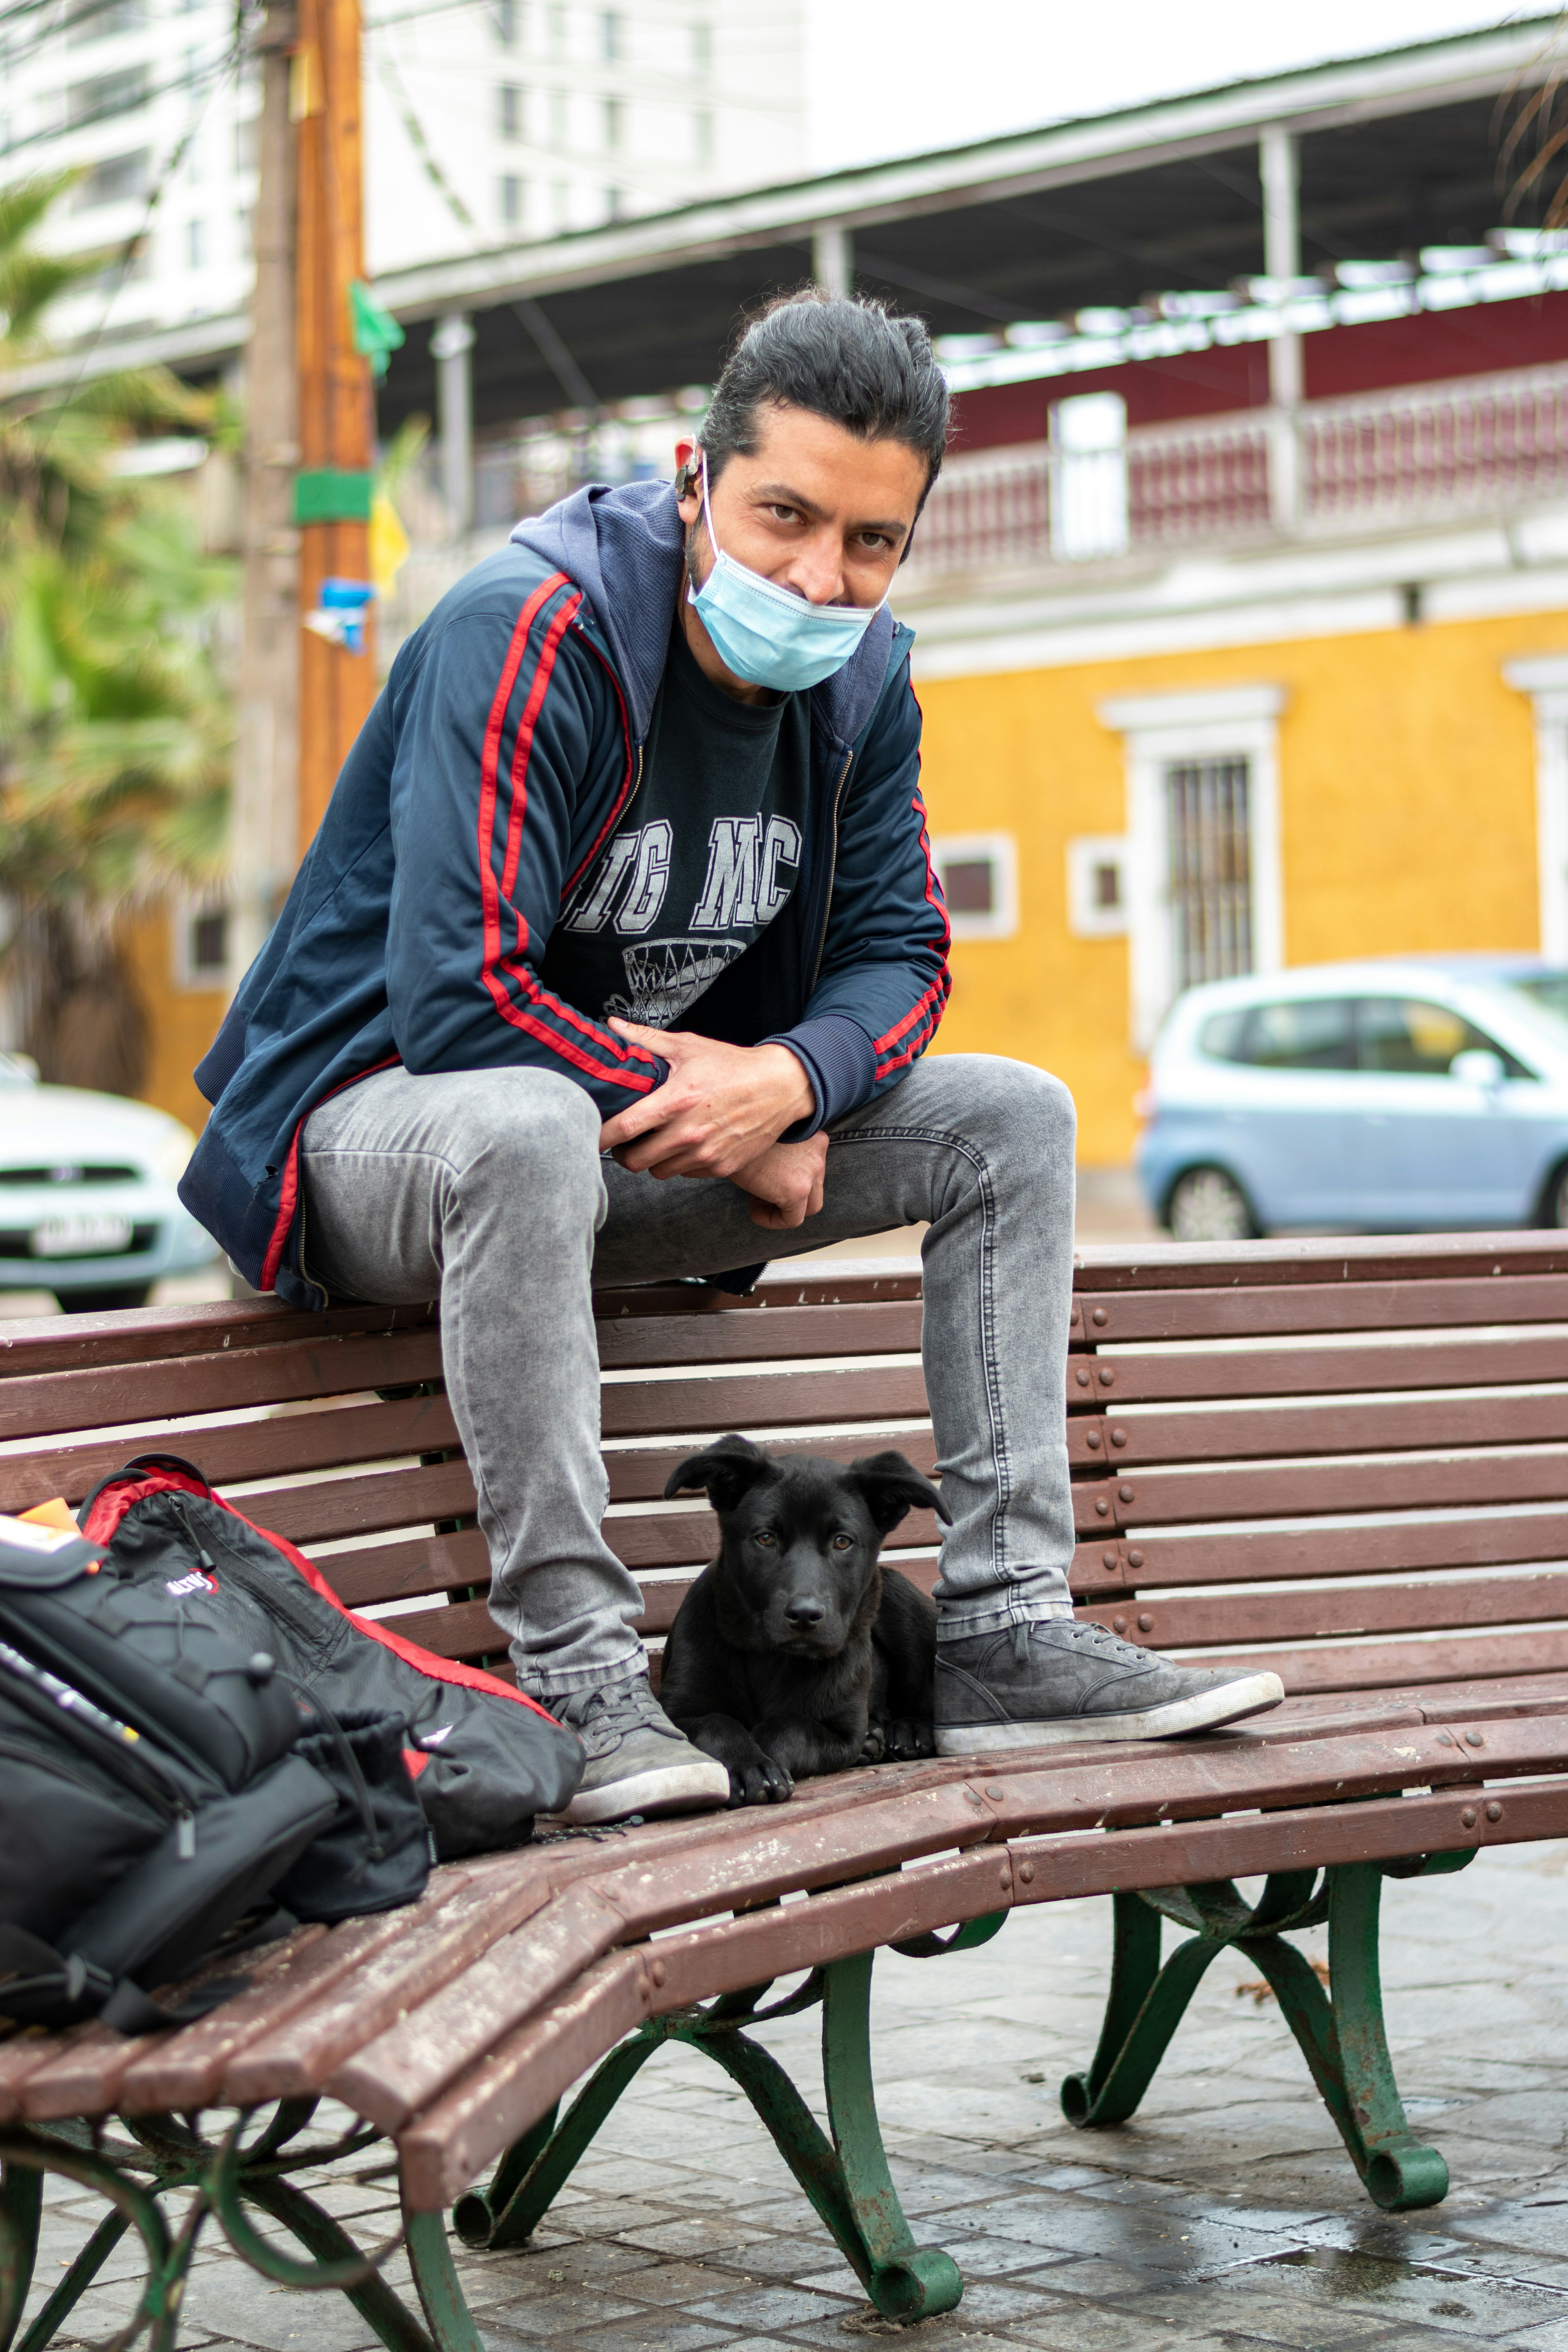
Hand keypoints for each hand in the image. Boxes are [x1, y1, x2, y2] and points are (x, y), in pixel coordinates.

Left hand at [599, 1023, 814, 1179]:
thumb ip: (647, 1040)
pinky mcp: (721, 1167)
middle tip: (625, 1139)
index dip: (600, 1136)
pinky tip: (684, 1144)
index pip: (624, 1128)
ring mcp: (706, 1153)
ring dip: (652, 1160)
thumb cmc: (733, 1066)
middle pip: (635, 1161)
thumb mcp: (690, 1047)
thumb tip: (612, 1027)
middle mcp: (690, 1132)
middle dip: (624, 1152)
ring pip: (658, 1171)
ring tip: (657, 1140)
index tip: (590, 1134)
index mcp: (677, 1100)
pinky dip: (679, 1164)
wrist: (781, 1087)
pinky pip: (684, 1174)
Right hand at [733, 1135, 828, 1229]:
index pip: (812, 1171)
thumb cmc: (740, 1134)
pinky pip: (792, 1220)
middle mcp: (819, 1153)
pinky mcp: (797, 1190)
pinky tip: (753, 1212)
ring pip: (807, 1208)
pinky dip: (772, 1221)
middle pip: (814, 1191)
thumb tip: (776, 1180)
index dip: (788, 1181)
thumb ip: (782, 1155)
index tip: (764, 1180)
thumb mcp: (768, 1139)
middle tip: (761, 1195)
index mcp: (813, 1137)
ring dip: (781, 1210)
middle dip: (789, 1199)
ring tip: (755, 1202)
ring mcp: (812, 1172)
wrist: (727, 1133)